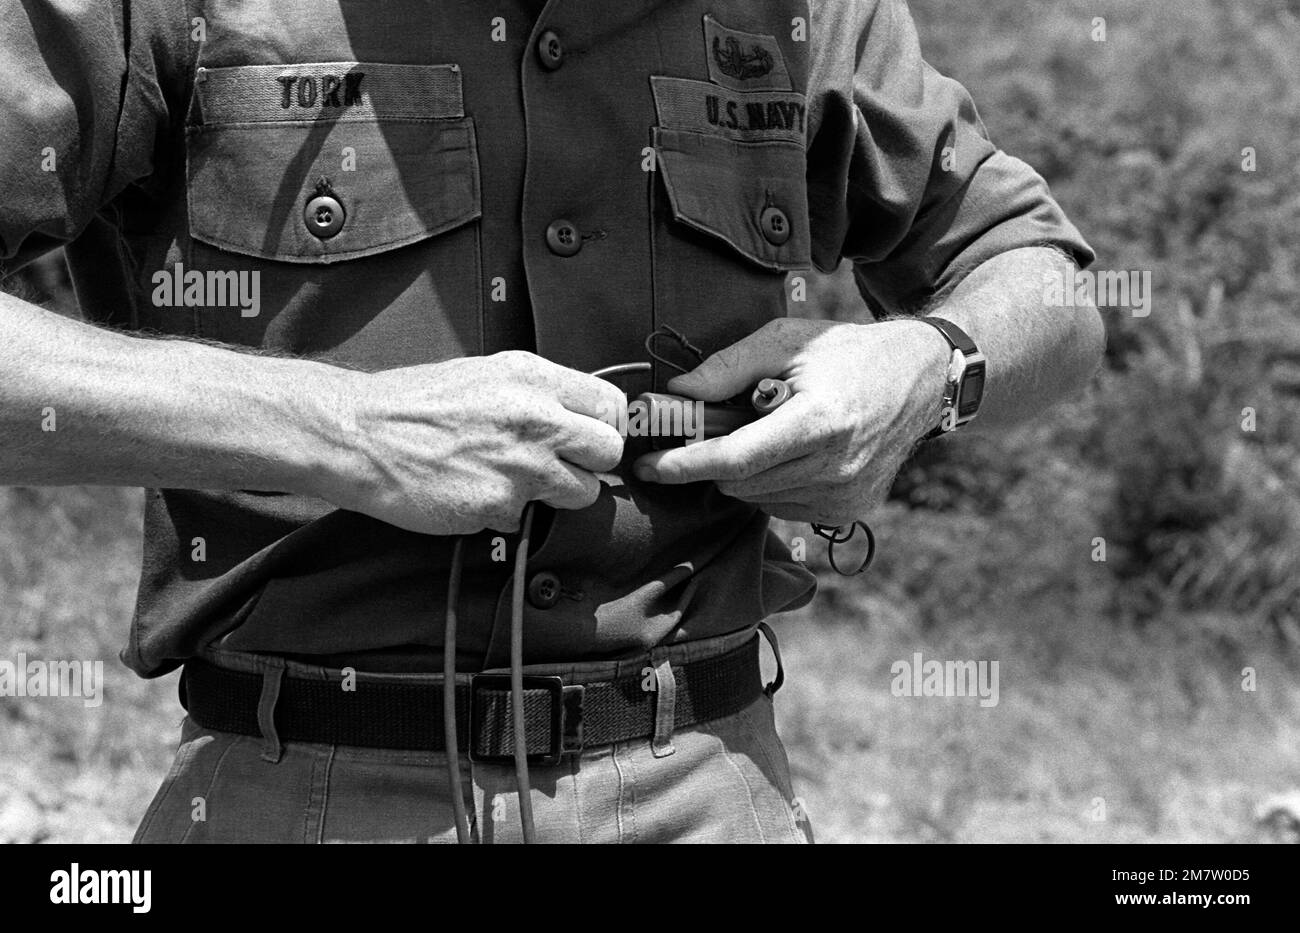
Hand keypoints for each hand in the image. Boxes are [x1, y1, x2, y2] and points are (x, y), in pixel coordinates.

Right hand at [318, 351, 626, 534]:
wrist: (357, 434)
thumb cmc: (413, 404)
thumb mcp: (485, 375)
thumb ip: (536, 394)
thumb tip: (576, 416)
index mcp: (533, 377)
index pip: (611, 405)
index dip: (604, 426)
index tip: (589, 438)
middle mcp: (536, 418)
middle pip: (610, 452)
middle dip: (591, 464)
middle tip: (562, 466)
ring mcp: (521, 465)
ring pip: (582, 493)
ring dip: (555, 495)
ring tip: (512, 480)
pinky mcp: (499, 505)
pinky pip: (525, 517)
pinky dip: (504, 513)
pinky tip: (473, 492)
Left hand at [632, 317, 950, 523]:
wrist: (921, 379)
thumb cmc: (848, 353)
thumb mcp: (786, 340)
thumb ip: (728, 367)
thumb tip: (677, 394)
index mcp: (821, 421)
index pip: (736, 458)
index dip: (685, 464)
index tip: (647, 465)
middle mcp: (835, 468)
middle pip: (740, 481)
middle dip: (713, 458)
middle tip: (714, 424)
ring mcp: (845, 496)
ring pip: (757, 498)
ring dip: (745, 470)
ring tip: (771, 428)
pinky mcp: (849, 511)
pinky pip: (783, 506)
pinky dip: (772, 483)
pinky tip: (793, 451)